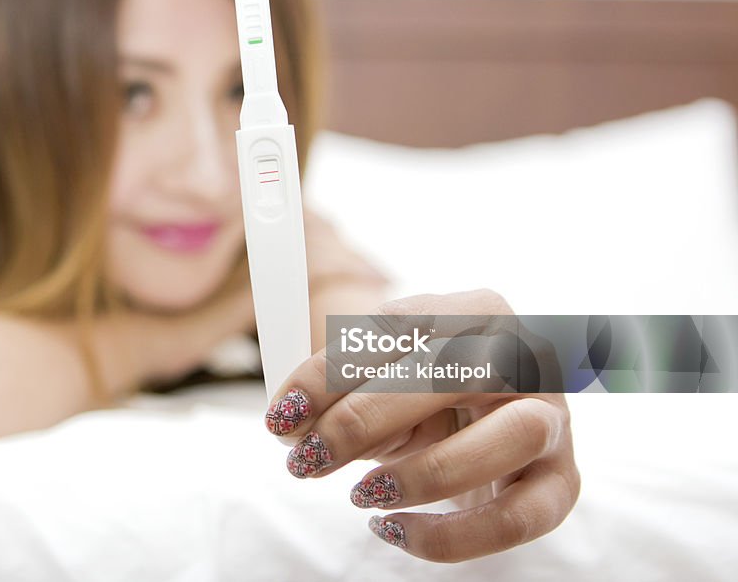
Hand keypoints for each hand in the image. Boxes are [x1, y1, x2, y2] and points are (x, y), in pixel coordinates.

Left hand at [263, 289, 579, 561]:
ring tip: (362, 495)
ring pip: (507, 437)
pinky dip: (452, 535)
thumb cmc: (420, 395)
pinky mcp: (562, 482)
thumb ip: (339, 393)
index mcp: (477, 309)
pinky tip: (396, 530)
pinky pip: (519, 516)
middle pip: (453, 372)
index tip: (283, 413)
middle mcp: (526, 355)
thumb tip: (292, 427)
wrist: (484, 428)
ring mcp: (554, 418)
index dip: (334, 371)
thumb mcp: (379, 381)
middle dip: (364, 420)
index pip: (402, 326)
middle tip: (306, 460)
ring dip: (422, 472)